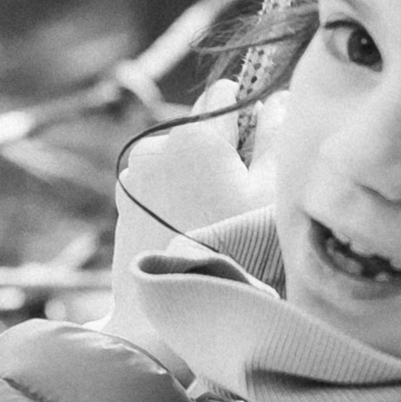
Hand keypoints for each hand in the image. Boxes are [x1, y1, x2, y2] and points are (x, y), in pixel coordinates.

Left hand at [98, 80, 275, 372]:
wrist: (168, 307)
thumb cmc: (231, 256)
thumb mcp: (268, 195)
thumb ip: (277, 138)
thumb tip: (277, 101)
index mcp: (197, 135)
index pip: (228, 95)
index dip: (250, 120)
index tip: (257, 156)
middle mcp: (157, 144)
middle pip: (202, 127)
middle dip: (222, 151)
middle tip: (236, 199)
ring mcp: (135, 173)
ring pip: (177, 154)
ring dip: (196, 172)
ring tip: (211, 218)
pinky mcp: (123, 199)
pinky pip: (157, 180)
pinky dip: (173, 192)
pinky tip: (186, 226)